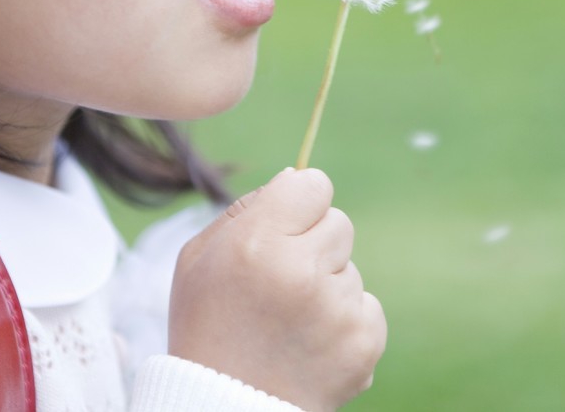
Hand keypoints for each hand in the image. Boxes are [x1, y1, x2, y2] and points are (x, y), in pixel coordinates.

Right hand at [167, 168, 386, 411]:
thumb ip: (245, 209)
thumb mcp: (198, 260)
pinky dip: (345, 321)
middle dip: (315, 244)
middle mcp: (302, 271)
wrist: (223, 409)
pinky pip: (366, 305)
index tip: (289, 222)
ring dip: (327, 286)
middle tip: (282, 282)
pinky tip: (312, 343)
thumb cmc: (207, 326)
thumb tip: (295, 176)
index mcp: (258, 243)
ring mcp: (338, 309)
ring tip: (290, 322)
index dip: (299, 202)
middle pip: (338, 222)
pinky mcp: (364, 340)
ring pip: (351, 268)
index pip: (312, 183)